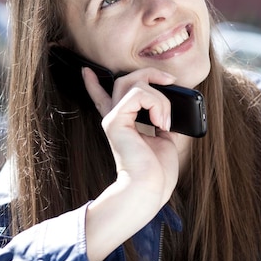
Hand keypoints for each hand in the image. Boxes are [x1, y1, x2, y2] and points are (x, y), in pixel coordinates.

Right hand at [82, 67, 180, 260]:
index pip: (104, 97)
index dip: (95, 84)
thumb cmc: (157, 172)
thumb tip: (172, 107)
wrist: (149, 189)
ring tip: (166, 120)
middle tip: (170, 79)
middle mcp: (115, 119)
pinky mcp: (115, 121)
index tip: (87, 71)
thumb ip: (161, 120)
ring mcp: (113, 118)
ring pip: (135, 82)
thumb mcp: (164, 139)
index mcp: (124, 124)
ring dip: (160, 97)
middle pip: (125, 80)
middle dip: (150, 73)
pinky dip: (156, 104)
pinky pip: (138, 93)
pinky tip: (160, 122)